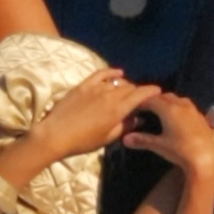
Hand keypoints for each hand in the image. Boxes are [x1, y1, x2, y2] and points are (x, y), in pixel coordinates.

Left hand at [23, 65, 151, 164]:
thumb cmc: (83, 141)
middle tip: (141, 98)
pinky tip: (118, 72)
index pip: (139, 95)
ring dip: (126, 85)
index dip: (150, 92)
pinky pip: (101, 74)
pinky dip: (111, 72)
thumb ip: (124, 126)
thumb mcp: (107, 138)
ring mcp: (96, 88)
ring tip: (128, 91)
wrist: (56, 134)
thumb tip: (138, 118)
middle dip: (138, 91)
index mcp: (118, 109)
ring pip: (117, 82)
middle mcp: (110, 95)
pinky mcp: (84, 85)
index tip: (157, 91)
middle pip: (130, 88)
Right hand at [120, 93, 213, 179]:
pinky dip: (178, 106)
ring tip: (160, 110)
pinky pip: (187, 106)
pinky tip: (177, 116)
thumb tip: (124, 139)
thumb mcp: (158, 145)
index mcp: (168, 109)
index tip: (135, 106)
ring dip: (168, 101)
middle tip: (146, 107)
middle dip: (154, 100)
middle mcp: (181, 105)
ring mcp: (193, 110)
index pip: (151, 100)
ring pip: (177, 99)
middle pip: (164, 96)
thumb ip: (142, 140)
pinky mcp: (201, 116)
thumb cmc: (179, 151)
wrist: (204, 159)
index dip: (142, 102)